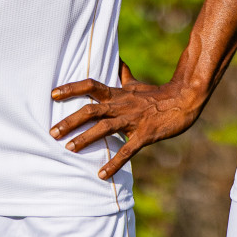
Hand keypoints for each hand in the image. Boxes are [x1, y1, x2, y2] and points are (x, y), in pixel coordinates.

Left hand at [50, 63, 205, 178]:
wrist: (184, 100)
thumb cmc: (157, 94)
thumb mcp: (137, 84)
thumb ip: (124, 76)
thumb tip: (117, 62)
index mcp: (118, 93)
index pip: (91, 86)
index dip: (71, 89)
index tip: (53, 95)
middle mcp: (122, 105)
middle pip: (91, 110)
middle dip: (70, 121)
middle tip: (53, 132)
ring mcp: (133, 120)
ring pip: (104, 128)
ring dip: (85, 139)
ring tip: (69, 149)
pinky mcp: (145, 134)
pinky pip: (127, 150)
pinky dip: (114, 162)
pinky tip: (101, 174)